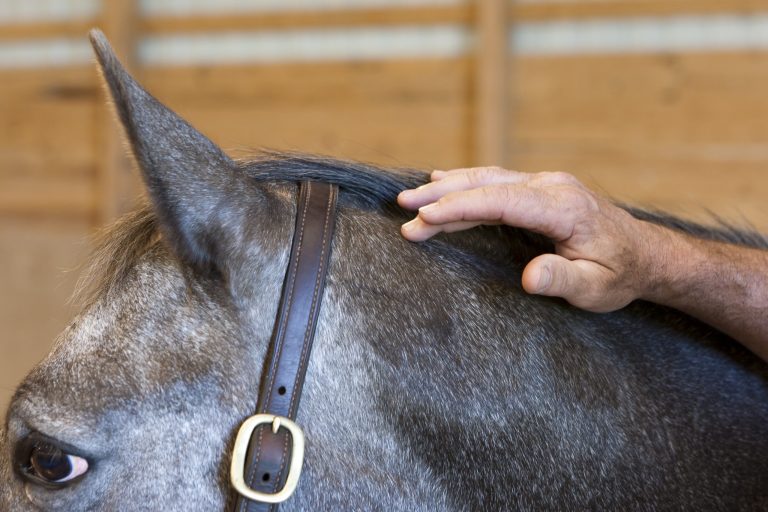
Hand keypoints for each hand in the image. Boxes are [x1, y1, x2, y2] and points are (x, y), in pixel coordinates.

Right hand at [397, 167, 669, 311]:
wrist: (644, 254)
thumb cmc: (620, 274)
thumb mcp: (596, 288)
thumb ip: (563, 279)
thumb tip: (530, 278)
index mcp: (563, 208)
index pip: (501, 201)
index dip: (460, 207)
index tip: (425, 217)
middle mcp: (552, 187)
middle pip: (487, 183)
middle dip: (442, 195)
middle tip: (403, 208)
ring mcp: (546, 184)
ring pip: (487, 179)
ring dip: (448, 188)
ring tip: (411, 200)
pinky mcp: (540, 189)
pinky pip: (496, 183)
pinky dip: (466, 184)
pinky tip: (443, 181)